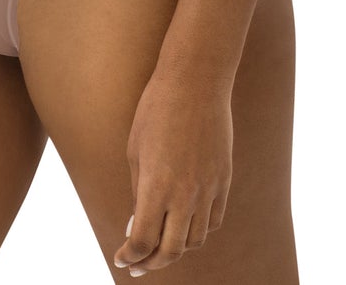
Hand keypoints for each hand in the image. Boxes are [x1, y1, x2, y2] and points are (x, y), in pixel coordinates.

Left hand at [112, 68, 232, 273]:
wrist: (196, 81)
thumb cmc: (156, 110)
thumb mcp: (135, 150)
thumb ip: (138, 192)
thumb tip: (138, 224)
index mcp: (156, 186)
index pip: (143, 241)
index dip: (130, 256)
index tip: (121, 258)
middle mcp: (185, 194)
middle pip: (171, 250)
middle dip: (151, 263)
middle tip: (137, 264)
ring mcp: (209, 189)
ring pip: (195, 240)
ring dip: (176, 248)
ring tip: (161, 244)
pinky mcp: (224, 180)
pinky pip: (213, 220)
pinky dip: (198, 230)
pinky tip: (185, 224)